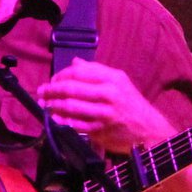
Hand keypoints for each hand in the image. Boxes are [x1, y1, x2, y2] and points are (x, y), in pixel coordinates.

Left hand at [36, 60, 169, 155]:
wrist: (149, 129)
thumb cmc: (132, 104)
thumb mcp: (119, 82)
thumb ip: (96, 71)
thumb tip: (74, 62)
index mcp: (112, 78)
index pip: (79, 71)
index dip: (61, 75)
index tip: (52, 80)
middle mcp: (109, 93)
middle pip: (72, 88)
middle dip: (52, 90)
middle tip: (42, 92)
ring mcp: (105, 113)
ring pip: (71, 106)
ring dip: (54, 105)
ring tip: (45, 105)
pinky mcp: (101, 129)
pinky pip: (76, 124)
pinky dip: (62, 121)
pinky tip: (55, 119)